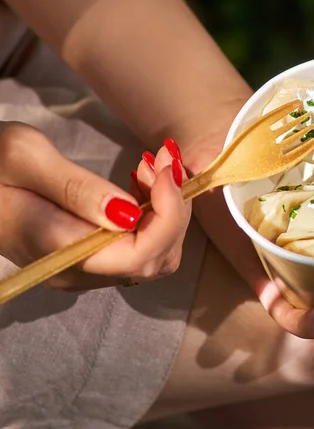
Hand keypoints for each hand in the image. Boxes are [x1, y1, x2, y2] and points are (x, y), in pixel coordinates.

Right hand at [0, 122, 190, 289]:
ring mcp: (85, 266)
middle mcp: (79, 271)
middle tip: (161, 159)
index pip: (141, 257)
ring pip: (156, 253)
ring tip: (152, 165)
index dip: (168, 215)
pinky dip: (155, 211)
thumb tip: (130, 214)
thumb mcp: (24, 158)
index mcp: (60, 251)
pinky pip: (140, 243)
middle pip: (158, 258)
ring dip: (168, 208)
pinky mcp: (89, 253)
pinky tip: (141, 180)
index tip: (164, 169)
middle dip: (174, 207)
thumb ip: (77, 188)